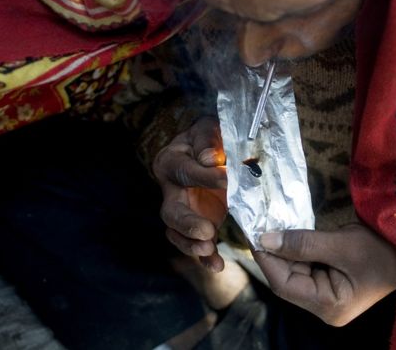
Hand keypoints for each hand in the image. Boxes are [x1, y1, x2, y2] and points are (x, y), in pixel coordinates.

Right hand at [153, 116, 227, 271]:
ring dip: (192, 245)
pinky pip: (196, 244)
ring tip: (209, 249)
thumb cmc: (211, 137)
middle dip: (188, 224)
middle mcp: (171, 190)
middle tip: (208, 231)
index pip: (184, 172)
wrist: (214, 149)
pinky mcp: (199, 224)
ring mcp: (183, 211)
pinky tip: (217, 265)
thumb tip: (211, 159)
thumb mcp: (209, 129)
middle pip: (171, 212)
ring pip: (177, 233)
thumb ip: (208, 141)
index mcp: (170, 162)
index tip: (225, 179)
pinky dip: (205, 257)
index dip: (203, 177)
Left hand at [253, 224, 395, 325]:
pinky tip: (291, 234)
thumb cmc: (383, 249)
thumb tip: (265, 239)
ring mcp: (329, 297)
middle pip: (287, 279)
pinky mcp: (332, 284)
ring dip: (286, 250)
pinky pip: (307, 267)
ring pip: (295, 272)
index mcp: (329, 306)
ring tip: (274, 225)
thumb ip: (302, 243)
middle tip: (262, 224)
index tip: (254, 233)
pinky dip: (299, 250)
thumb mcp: (342, 244)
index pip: (284, 284)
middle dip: (275, 253)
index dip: (267, 259)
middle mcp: (326, 307)